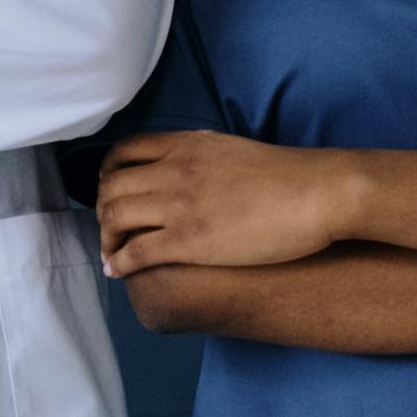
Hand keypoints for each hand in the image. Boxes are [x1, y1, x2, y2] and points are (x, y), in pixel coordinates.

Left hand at [96, 130, 353, 278]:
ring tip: (112, 253)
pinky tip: (118, 271)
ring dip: (106, 238)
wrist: (314, 194)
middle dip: (102, 211)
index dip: (107, 175)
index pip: (122, 152)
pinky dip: (118, 262)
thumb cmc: (284, 176)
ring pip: (114, 218)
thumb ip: (198, 155)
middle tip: (110, 230)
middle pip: (111, 187)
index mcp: (184, 145)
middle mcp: (174, 171)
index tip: (110, 193)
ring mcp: (179, 205)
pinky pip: (135, 252)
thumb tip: (185, 167)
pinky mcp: (189, 241)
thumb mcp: (229, 149)